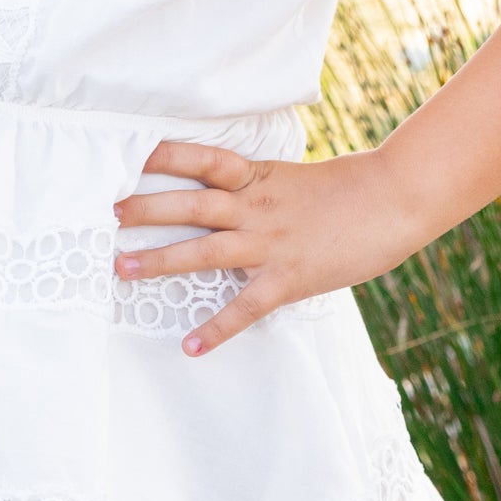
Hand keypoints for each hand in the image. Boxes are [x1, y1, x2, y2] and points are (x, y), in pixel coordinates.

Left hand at [113, 142, 410, 358]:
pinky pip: (245, 308)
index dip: (163, 156)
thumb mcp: (289, 178)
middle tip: (106, 213)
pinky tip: (191, 347)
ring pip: (205, 252)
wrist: (393, 200)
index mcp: (256, 178)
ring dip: (160, 260)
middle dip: (145, 209)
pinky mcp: (289, 278)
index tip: (126, 153)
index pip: (202, 160)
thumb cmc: (345, 190)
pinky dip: (217, 329)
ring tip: (121, 268)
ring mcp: (271, 243)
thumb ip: (252, 186)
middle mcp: (256, 208)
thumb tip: (217, 189)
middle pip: (191, 206)